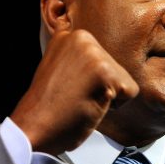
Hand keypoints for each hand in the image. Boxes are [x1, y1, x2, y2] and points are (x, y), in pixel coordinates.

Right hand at [10, 30, 138, 154]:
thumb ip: (75, 55)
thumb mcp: (57, 66)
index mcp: (70, 35)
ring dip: (106, 96)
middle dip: (100, 86)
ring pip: (123, 79)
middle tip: (74, 96)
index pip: (102, 58)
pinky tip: (89, 105)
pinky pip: (130, 92)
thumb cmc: (47, 106)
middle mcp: (82, 37)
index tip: (68, 87)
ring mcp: (94, 53)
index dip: (89, 80)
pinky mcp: (105, 72)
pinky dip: (114, 106)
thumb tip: (78, 35)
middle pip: (115, 67)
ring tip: (80, 100)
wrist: (34, 128)